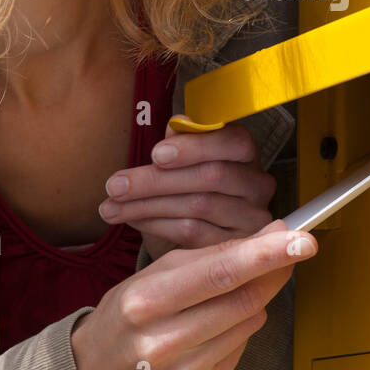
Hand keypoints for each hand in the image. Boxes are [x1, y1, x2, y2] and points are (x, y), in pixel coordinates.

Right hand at [70, 219, 317, 369]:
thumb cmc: (128, 313)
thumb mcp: (155, 273)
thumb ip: (211, 255)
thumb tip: (268, 234)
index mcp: (149, 300)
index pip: (221, 272)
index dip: (266, 254)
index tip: (300, 239)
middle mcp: (166, 339)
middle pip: (243, 298)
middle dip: (275, 269)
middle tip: (292, 247)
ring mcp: (187, 368)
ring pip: (250, 319)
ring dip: (257, 296)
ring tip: (236, 287)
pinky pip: (244, 343)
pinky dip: (243, 323)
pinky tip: (220, 320)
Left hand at [99, 121, 277, 259]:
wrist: (195, 236)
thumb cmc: (188, 187)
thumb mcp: (182, 161)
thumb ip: (181, 141)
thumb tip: (177, 124)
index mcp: (245, 153)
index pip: (234, 141)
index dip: (195, 146)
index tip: (155, 155)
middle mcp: (257, 184)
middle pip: (211, 176)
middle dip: (156, 180)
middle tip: (114, 185)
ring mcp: (251, 218)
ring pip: (198, 206)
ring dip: (147, 205)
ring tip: (112, 206)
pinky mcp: (236, 246)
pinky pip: (192, 233)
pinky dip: (156, 225)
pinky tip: (133, 220)